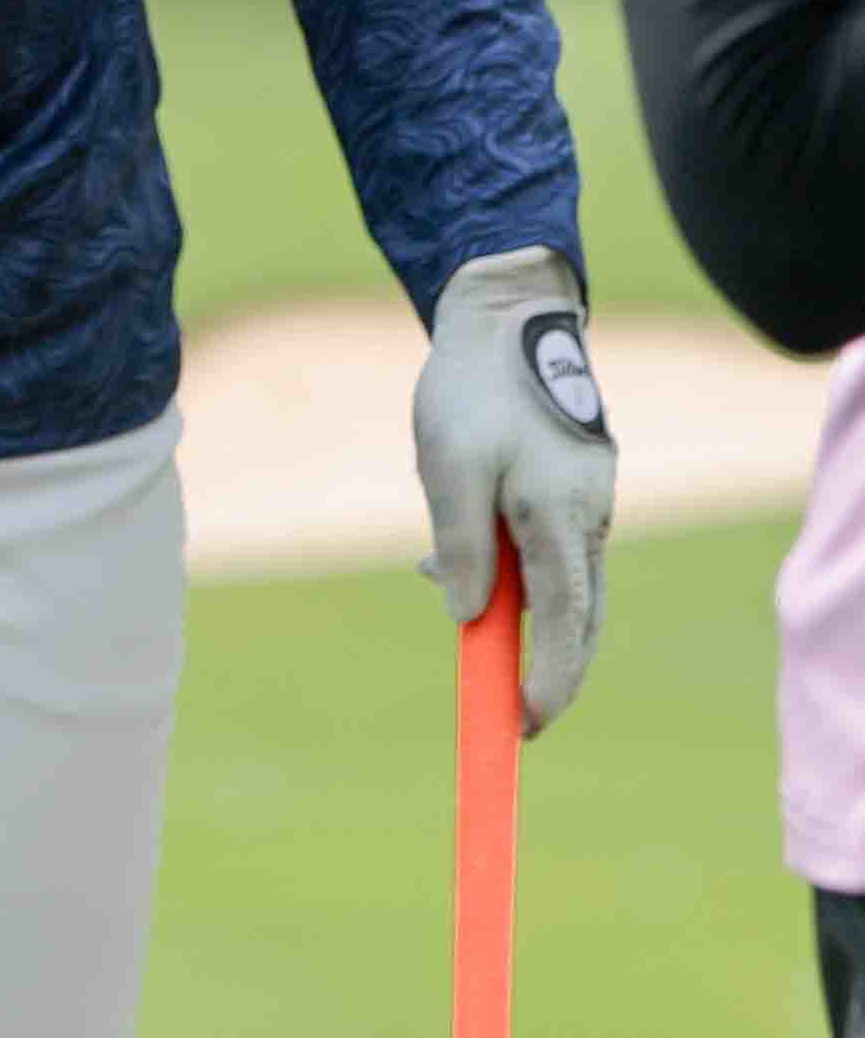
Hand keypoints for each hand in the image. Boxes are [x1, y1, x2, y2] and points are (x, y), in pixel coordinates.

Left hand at [410, 245, 614, 735]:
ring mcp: (586, 497)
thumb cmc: (473, 387)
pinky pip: (552, 546)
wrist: (506, 313)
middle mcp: (587, 514)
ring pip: (565, 581)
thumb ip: (462, 543)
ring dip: (527, 617)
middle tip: (510, 710)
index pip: (567, 621)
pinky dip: (521, 573)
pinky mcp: (573, 483)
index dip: (550, 680)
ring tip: (470, 629)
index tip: (523, 724)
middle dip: (549, 666)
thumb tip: (466, 618)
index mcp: (561, 514)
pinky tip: (463, 562)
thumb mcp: (450, 464)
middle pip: (578, 614)